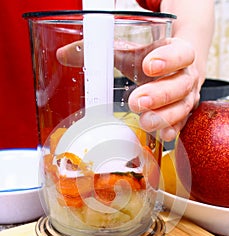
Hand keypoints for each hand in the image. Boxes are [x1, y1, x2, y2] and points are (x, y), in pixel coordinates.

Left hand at [56, 37, 199, 140]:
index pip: (181, 53)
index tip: (148, 65)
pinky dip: (172, 130)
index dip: (169, 59)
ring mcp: (186, 97)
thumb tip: (64, 54)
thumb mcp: (132, 51)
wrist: (178, 69)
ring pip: (182, 107)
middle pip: (181, 85)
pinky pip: (182, 124)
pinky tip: (163, 135)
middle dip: (160, 94)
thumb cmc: (152, 59)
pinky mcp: (182, 115)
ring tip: (145, 122)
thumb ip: (102, 51)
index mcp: (176, 53)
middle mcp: (185, 76)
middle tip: (136, 102)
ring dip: (164, 116)